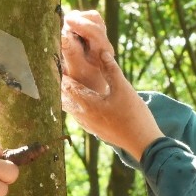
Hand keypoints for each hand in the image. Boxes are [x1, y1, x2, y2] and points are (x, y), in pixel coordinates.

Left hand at [59, 9, 162, 160]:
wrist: (142, 143)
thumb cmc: (134, 115)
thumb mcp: (124, 89)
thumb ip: (111, 69)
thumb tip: (102, 53)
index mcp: (87, 104)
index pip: (66, 85)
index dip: (59, 72)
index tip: (53, 61)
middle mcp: (82, 115)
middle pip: (63, 97)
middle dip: (60, 83)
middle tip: (56, 68)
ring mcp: (86, 124)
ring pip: (69, 106)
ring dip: (67, 94)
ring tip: (66, 80)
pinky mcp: (93, 129)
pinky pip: (77, 114)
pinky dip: (75, 103)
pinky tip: (81, 98)